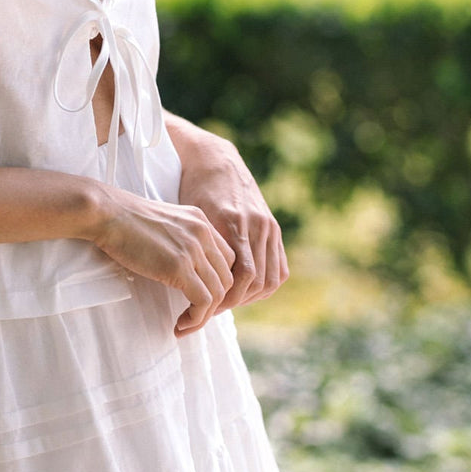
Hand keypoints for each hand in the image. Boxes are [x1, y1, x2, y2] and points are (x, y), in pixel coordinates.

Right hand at [91, 190, 236, 337]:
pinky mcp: (178, 267)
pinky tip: (180, 324)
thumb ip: (179, 239)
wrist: (106, 213)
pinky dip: (196, 318)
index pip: (227, 259)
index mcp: (200, 220)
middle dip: (214, 304)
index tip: (198, 298)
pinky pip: (202, 301)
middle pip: (226, 278)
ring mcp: (192, 250)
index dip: (217, 283)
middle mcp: (203, 233)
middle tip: (193, 316)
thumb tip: (181, 267)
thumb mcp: (163, 223)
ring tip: (184, 325)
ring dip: (204, 316)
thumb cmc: (123, 220)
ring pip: (217, 293)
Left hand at [169, 117, 288, 313]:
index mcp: (232, 222)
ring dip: (251, 297)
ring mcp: (268, 226)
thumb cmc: (192, 188)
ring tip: (227, 304)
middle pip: (256, 281)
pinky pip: (279, 268)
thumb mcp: (190, 216)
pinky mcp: (274, 228)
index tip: (204, 308)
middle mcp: (255, 224)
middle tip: (212, 311)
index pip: (240, 275)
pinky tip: (247, 292)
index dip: (224, 298)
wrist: (214, 160)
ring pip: (270, 279)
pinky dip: (267, 285)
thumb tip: (193, 285)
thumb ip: (198, 246)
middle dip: (234, 302)